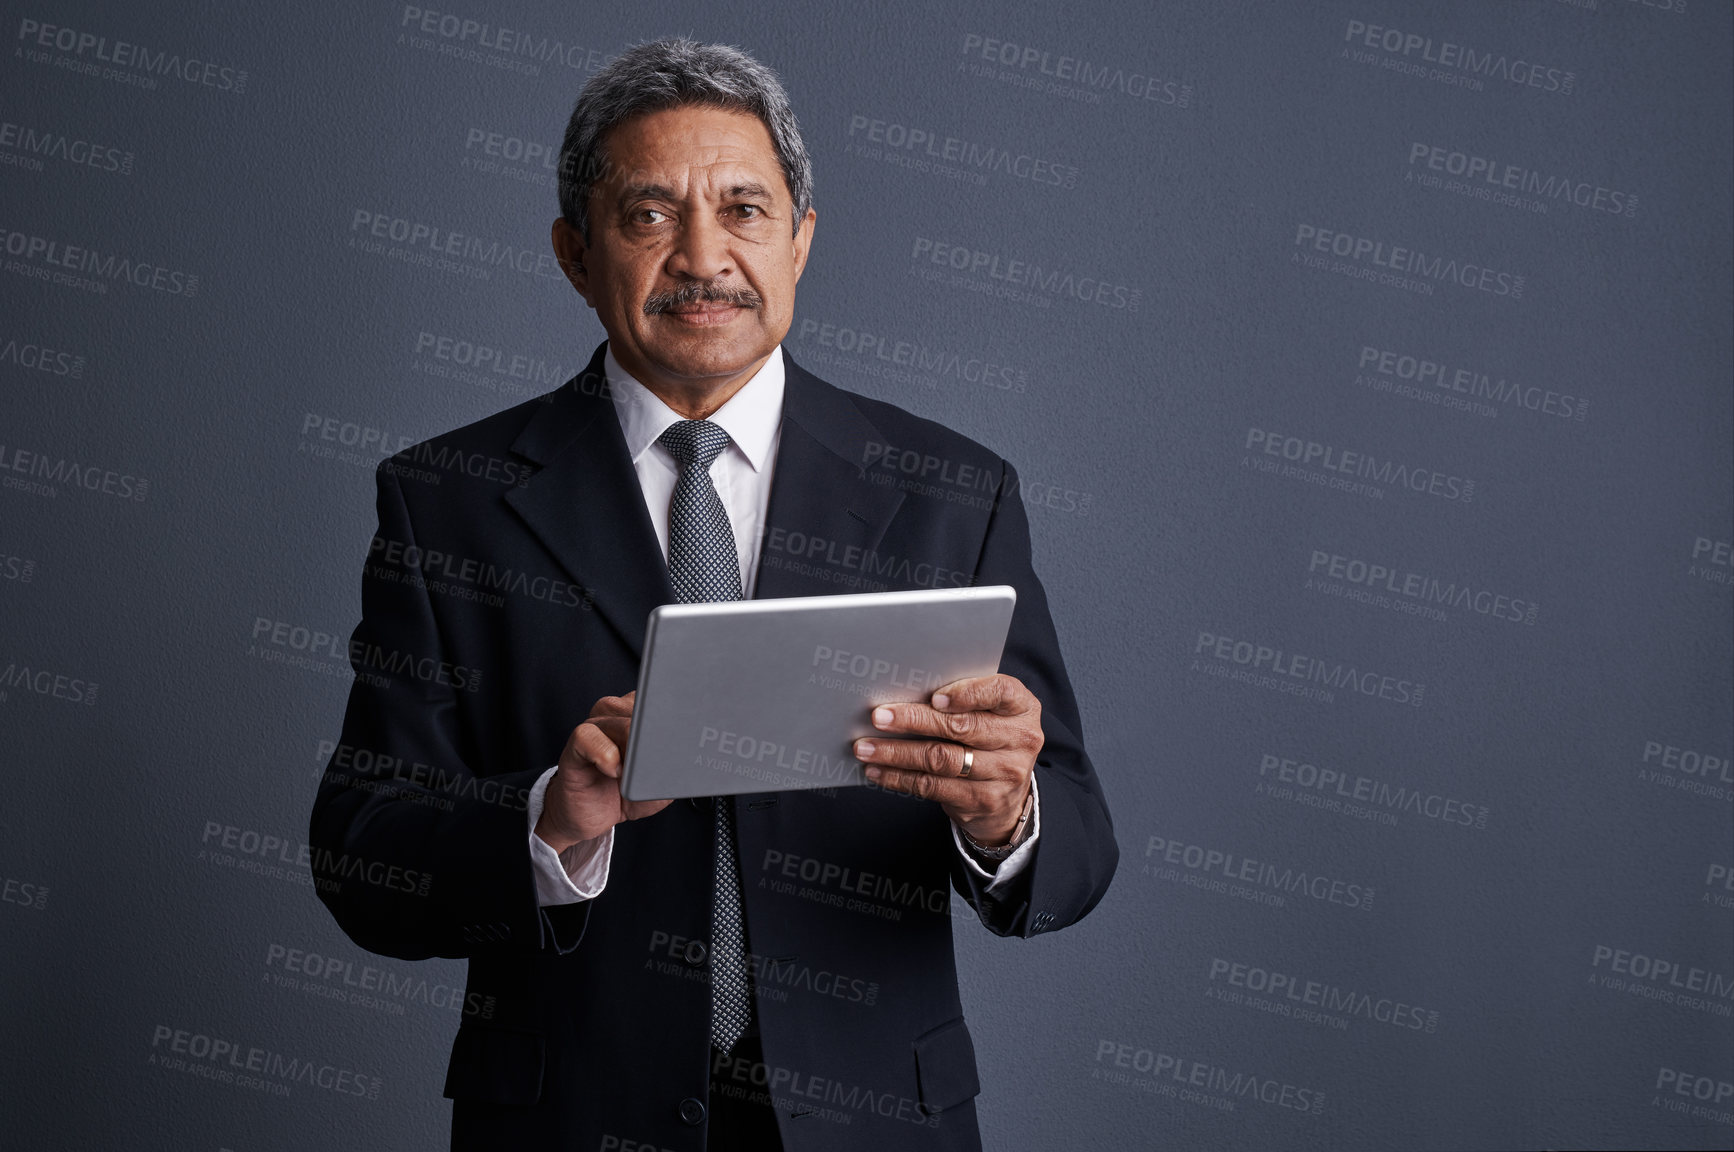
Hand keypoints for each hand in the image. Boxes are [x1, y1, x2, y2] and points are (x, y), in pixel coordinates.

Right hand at [534, 692, 670, 852]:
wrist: (592, 815)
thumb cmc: (626, 795)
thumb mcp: (661, 785)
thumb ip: (675, 767)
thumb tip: (685, 756)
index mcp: (641, 716)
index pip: (664, 701)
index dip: (679, 717)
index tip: (690, 734)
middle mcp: (617, 714)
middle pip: (647, 710)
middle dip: (659, 738)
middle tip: (660, 762)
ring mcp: (596, 725)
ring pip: (624, 722)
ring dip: (635, 750)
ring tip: (633, 773)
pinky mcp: (576, 743)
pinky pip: (589, 736)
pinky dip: (607, 755)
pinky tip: (614, 772)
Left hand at [852, 674, 1041, 846]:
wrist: (1009, 795)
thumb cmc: (990, 737)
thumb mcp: (991, 712)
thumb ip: (964, 698)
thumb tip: (904, 690)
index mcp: (1022, 707)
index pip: (1000, 692)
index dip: (967, 693)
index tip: (933, 698)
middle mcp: (1020, 739)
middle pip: (962, 728)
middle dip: (914, 721)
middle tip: (879, 717)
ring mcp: (1004, 774)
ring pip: (942, 760)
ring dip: (897, 753)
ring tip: (866, 747)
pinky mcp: (982, 800)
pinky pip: (933, 787)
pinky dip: (899, 778)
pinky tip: (878, 770)